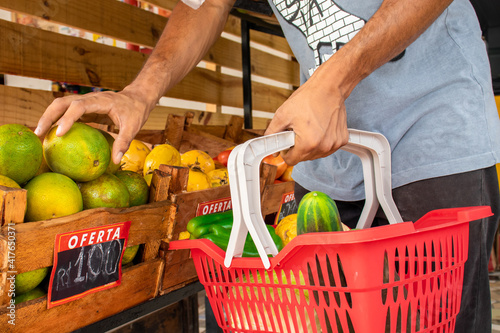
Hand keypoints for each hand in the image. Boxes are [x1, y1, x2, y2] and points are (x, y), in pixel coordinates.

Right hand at [35, 87, 152, 164]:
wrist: (137, 98)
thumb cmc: (136, 111)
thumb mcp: (133, 127)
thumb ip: (124, 142)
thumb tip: (115, 161)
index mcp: (100, 101)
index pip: (79, 106)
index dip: (68, 118)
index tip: (59, 133)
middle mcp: (89, 99)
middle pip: (62, 102)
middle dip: (48, 116)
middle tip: (38, 134)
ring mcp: (85, 102)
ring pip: (60, 105)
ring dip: (48, 118)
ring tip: (39, 136)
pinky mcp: (85, 108)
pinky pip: (67, 112)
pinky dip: (57, 121)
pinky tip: (52, 136)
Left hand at [264, 65, 348, 165]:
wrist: (329, 87)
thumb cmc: (308, 98)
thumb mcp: (282, 115)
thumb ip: (273, 135)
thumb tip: (271, 149)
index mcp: (308, 143)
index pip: (291, 160)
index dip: (286, 152)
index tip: (287, 142)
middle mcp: (323, 146)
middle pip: (303, 158)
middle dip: (298, 147)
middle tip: (298, 131)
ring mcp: (334, 144)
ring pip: (315, 154)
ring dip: (310, 146)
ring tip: (309, 128)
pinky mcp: (341, 140)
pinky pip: (327, 148)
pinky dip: (322, 142)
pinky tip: (319, 129)